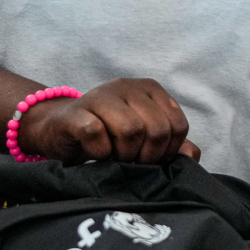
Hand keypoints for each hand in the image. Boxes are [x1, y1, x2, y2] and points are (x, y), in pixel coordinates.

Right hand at [20, 78, 199, 164]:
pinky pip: (97, 134)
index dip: (168, 151)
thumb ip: (169, 144)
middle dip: (147, 156)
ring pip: (131, 130)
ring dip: (124, 155)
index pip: (178, 125)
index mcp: (150, 89)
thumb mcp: (141, 138)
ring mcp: (100, 96)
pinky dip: (100, 153)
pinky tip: (96, 154)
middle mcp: (127, 87)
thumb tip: (192, 155)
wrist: (57, 129)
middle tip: (131, 162)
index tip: (151, 160)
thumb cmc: (105, 135)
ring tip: (114, 158)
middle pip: (157, 128)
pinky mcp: (76, 112)